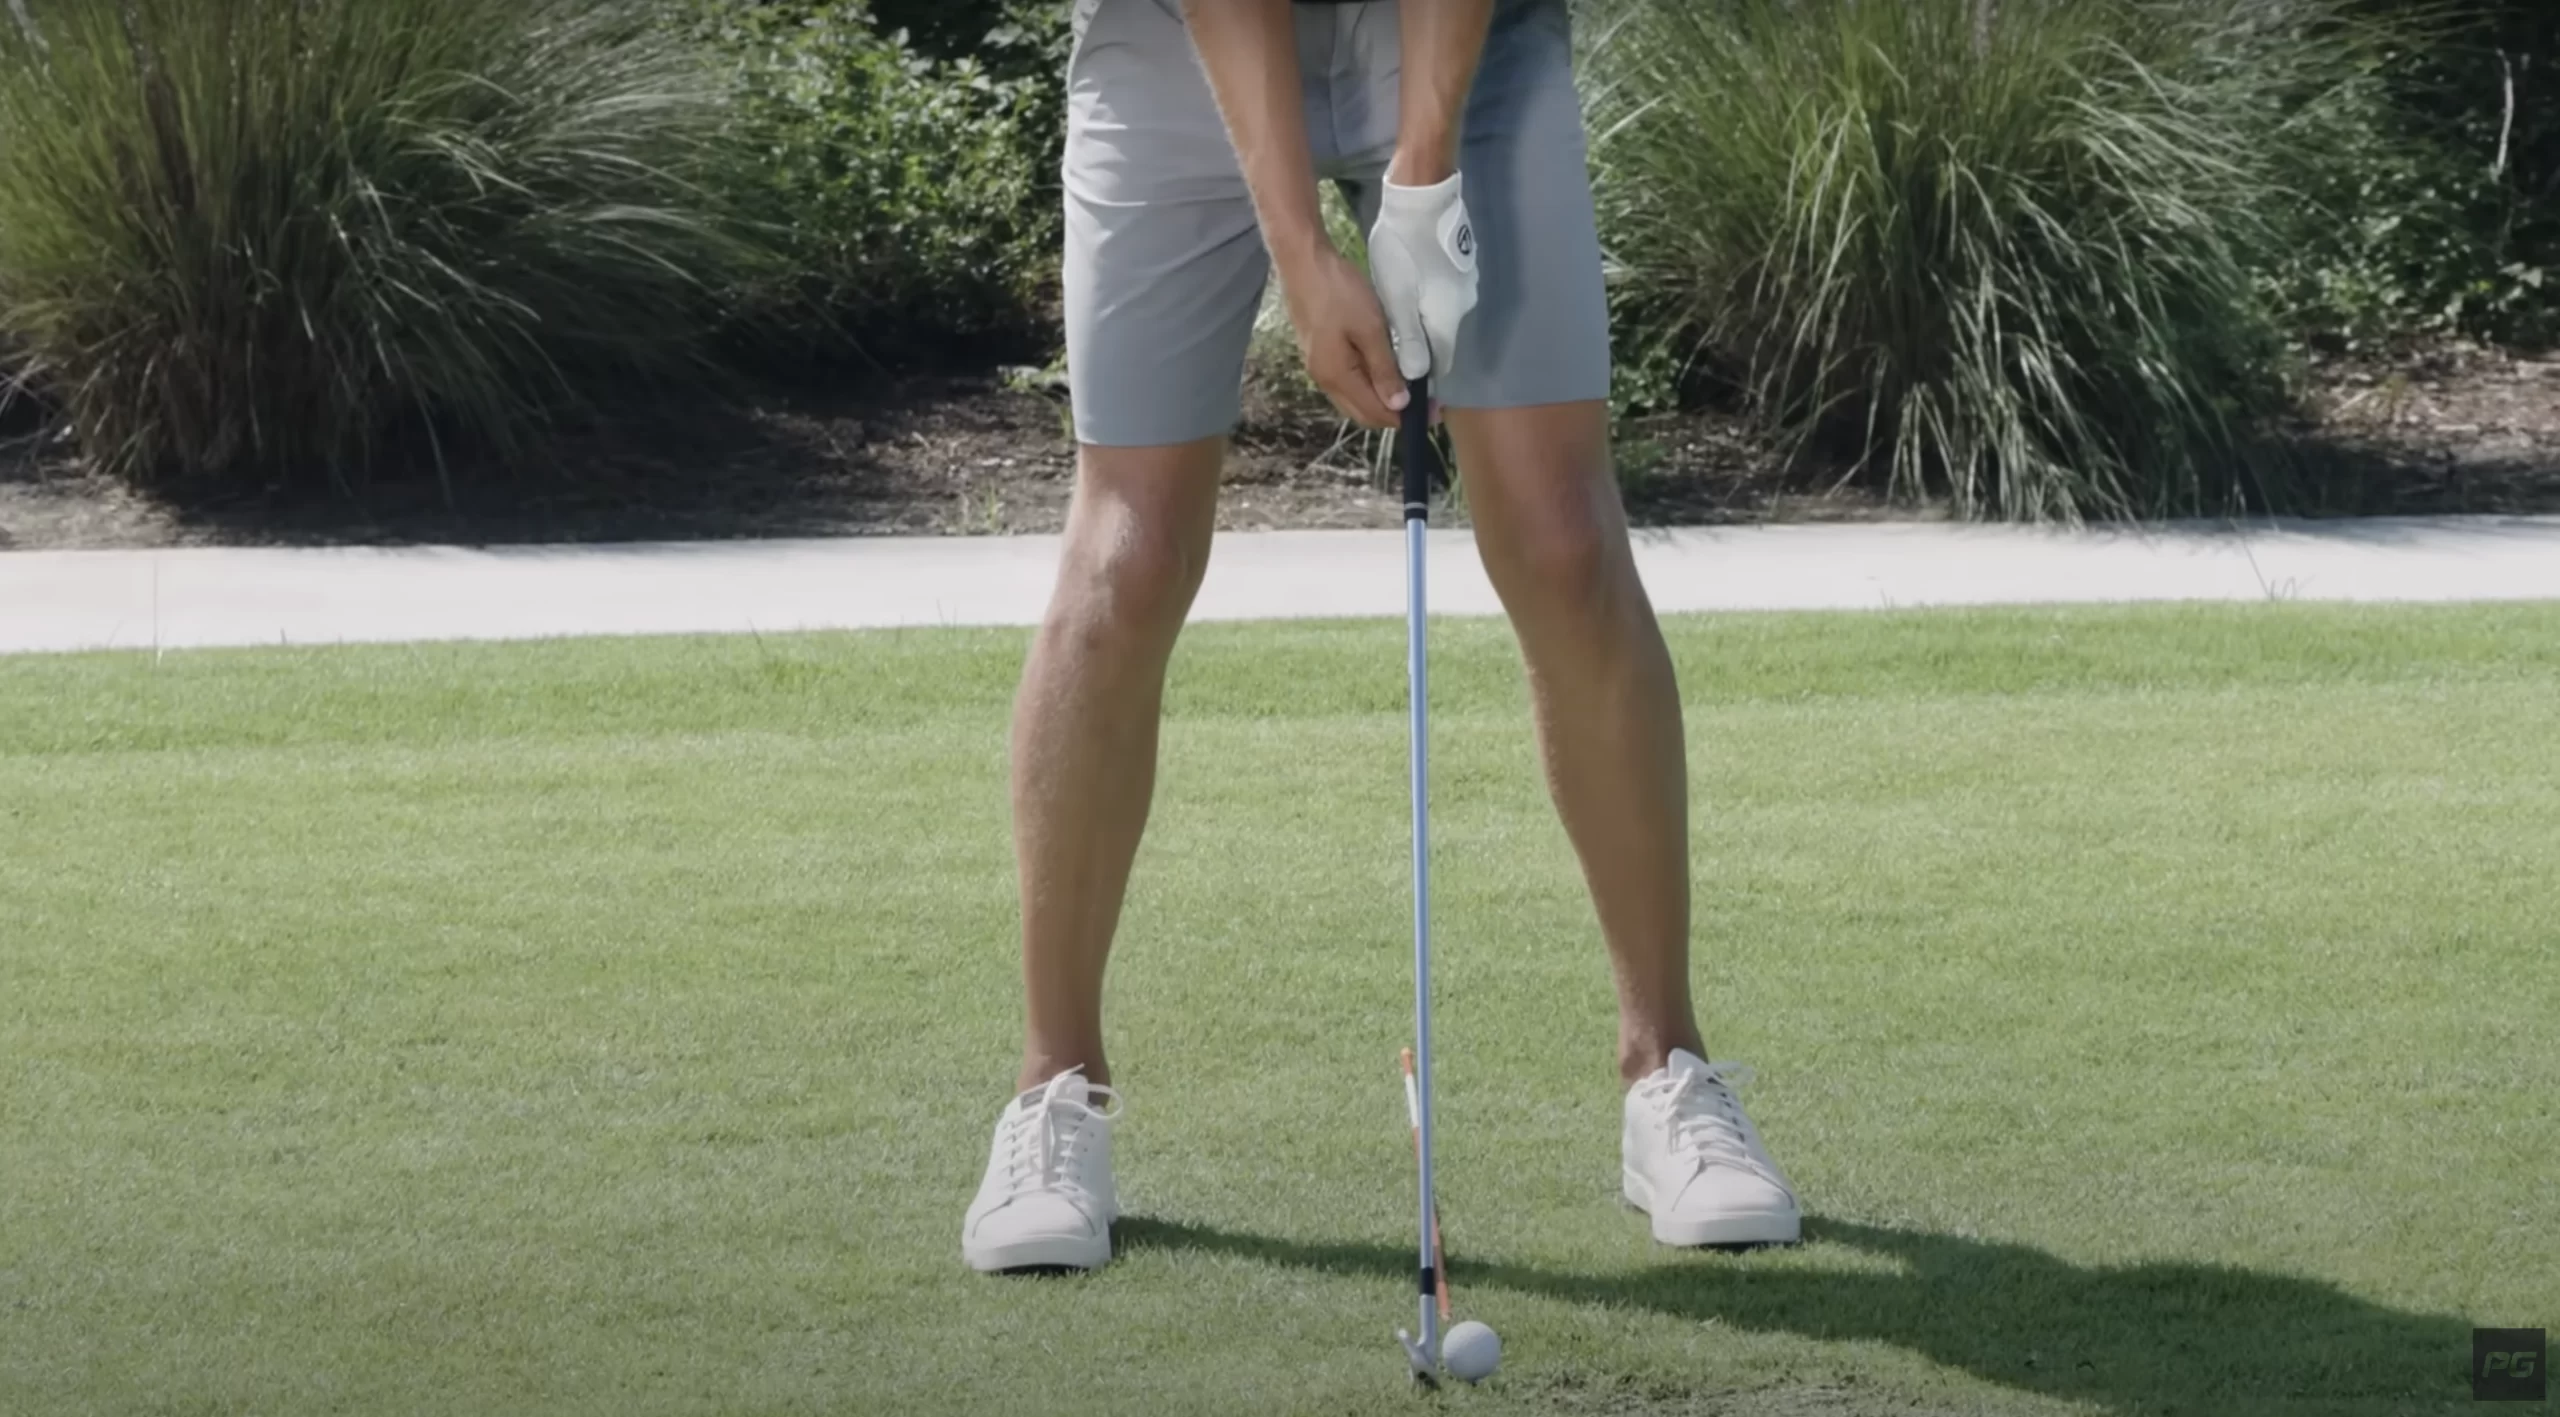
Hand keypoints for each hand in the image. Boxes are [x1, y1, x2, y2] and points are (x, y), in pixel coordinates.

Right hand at [1278, 244, 1412, 428]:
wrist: (1303, 262)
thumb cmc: (1338, 292)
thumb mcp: (1370, 328)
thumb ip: (1384, 369)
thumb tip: (1398, 405)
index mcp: (1337, 377)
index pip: (1373, 413)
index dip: (1403, 418)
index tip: (1432, 412)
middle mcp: (1324, 380)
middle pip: (1361, 412)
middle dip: (1392, 413)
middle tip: (1425, 403)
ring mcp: (1319, 367)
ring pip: (1353, 398)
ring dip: (1380, 400)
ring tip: (1409, 388)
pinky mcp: (1319, 354)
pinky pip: (1347, 382)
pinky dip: (1368, 385)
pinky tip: (1384, 372)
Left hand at [1367, 170, 1477, 381]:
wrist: (1423, 199)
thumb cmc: (1404, 251)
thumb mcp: (1397, 301)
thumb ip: (1406, 343)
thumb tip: (1413, 381)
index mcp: (1447, 320)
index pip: (1438, 364)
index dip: (1419, 376)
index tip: (1398, 377)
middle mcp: (1462, 308)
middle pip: (1437, 341)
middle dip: (1415, 348)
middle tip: (1386, 340)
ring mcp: (1464, 285)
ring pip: (1437, 317)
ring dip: (1417, 321)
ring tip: (1392, 310)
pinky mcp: (1460, 268)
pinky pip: (1440, 296)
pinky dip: (1424, 299)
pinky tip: (1407, 286)